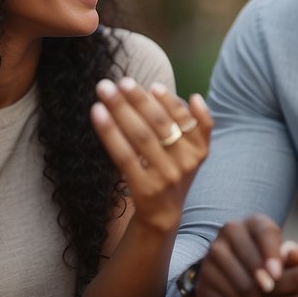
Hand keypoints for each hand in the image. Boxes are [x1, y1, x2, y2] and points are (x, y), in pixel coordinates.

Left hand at [90, 78, 211, 232]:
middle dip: (139, 99)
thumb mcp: (191, 153)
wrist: (163, 215)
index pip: (187, 120)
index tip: (153, 85)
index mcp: (199, 151)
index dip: (170, 102)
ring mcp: (165, 176)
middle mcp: (185, 163)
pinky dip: (110, 131)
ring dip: (121, 109)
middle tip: (120, 81)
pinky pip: (124, 155)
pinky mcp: (144, 188)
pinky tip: (98, 113)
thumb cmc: (171, 173)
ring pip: (141, 136)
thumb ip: (194, 126)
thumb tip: (194, 98)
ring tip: (105, 90)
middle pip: (160, 124)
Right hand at [191, 214, 285, 296]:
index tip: (277, 277)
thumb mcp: (284, 257)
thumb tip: (288, 259)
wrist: (239, 275)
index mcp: (252, 223)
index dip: (270, 254)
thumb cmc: (271, 266)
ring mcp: (211, 258)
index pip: (263, 233)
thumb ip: (293, 258)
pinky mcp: (202, 283)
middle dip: (260, 285)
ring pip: (233, 283)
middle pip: (246, 260)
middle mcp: (227, 234)